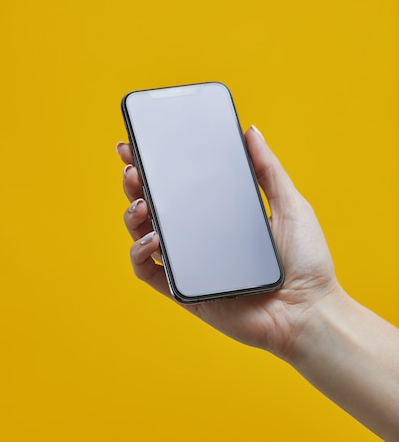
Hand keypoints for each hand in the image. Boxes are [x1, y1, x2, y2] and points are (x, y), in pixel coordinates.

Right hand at [116, 127, 338, 360]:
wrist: (309, 310)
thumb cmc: (305, 261)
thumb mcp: (289, 204)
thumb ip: (268, 169)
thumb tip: (250, 131)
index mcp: (219, 215)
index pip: (179, 185)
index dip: (154, 165)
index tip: (136, 144)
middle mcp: (199, 236)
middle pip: (154, 205)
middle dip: (135, 183)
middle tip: (132, 167)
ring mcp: (190, 262)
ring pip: (143, 234)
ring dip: (133, 215)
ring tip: (142, 203)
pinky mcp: (184, 290)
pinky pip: (148, 271)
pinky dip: (140, 252)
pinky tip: (154, 238)